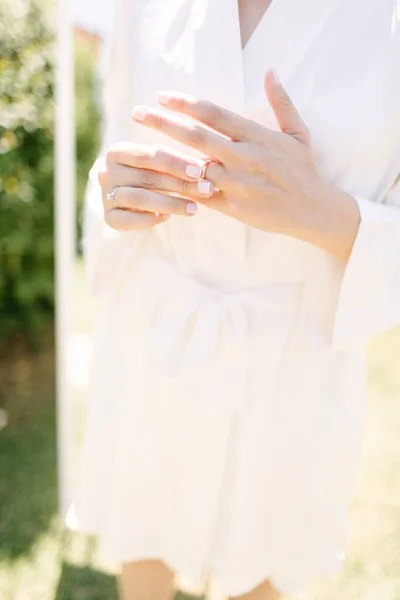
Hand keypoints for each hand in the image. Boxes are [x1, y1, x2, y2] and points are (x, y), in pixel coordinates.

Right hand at [98, 142, 214, 230]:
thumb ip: (180, 163)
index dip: (176, 163)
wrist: (131, 198)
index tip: (200, 171)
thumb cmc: (156, 174)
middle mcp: (106, 172)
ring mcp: (105, 196)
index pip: (149, 155)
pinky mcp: (109, 217)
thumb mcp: (165, 164)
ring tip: (194, 209)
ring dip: (170, 203)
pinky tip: (167, 218)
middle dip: (179, 184)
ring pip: (139, 199)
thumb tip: (209, 166)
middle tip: (205, 190)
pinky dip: (149, 219)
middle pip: (146, 177)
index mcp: (118, 151)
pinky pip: (128, 221)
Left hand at [132, 69, 359, 259]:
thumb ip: (281, 102)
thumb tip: (270, 70)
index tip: (162, 95)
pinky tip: (157, 182)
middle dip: (164, 123)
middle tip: (138, 112)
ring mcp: (237, 184)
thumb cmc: (303, 170)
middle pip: (196, 136)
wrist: (312, 210)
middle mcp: (243, 158)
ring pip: (193, 168)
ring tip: (138, 148)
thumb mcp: (298, 133)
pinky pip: (200, 196)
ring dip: (164, 157)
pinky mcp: (233, 207)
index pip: (214, 114)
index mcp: (257, 136)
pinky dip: (179, 189)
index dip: (186, 103)